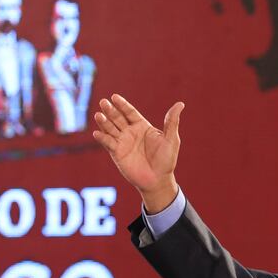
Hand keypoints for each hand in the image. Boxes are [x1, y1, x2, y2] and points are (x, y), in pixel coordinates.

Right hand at [93, 94, 183, 211]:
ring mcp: (122, 142)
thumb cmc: (166, 160)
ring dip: (104, 122)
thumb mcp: (171, 139)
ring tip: (99, 115)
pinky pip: (108, 143)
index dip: (122, 105)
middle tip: (104, 102)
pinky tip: (97, 133)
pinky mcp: (116, 153)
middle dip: (110, 110)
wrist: (158, 180)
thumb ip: (172, 121)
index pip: (130, 112)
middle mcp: (130, 132)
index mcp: (142, 126)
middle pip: (118, 118)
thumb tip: (180, 104)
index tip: (114, 97)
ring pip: (110, 128)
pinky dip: (102, 138)